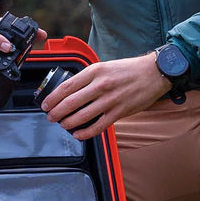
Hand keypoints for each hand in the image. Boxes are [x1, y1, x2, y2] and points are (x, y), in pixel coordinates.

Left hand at [38, 53, 170, 139]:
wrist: (154, 73)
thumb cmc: (129, 69)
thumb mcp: (105, 66)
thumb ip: (89, 77)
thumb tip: (71, 90)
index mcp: (95, 71)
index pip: (67, 86)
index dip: (53, 97)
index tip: (45, 104)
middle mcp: (101, 85)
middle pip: (71, 102)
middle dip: (56, 112)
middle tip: (50, 117)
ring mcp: (111, 100)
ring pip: (82, 116)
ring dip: (68, 123)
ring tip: (62, 125)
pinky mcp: (120, 112)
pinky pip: (98, 126)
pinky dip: (86, 132)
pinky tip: (78, 134)